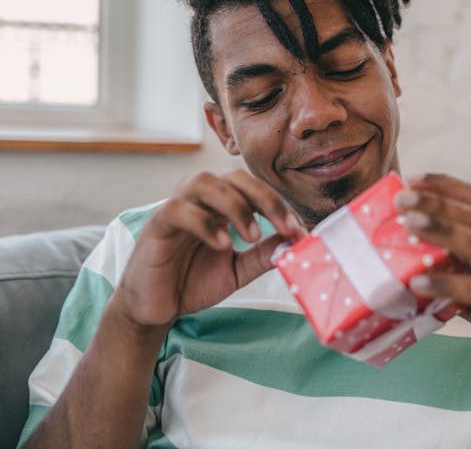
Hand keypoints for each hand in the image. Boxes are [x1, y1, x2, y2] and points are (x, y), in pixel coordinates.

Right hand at [112, 170, 305, 329]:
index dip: (279, 204)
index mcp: (221, 206)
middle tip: (286, 227)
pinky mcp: (156, 226)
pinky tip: (224, 244)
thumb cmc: (193, 282)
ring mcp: (177, 209)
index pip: (254, 188)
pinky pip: (179, 210)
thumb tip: (296, 241)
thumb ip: (263, 255)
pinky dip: (206, 224)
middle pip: (234, 176)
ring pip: (204, 182)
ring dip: (235, 205)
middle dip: (265, 198)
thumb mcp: (237, 271)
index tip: (299, 230)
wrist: (155, 308)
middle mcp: (200, 200)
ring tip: (253, 236)